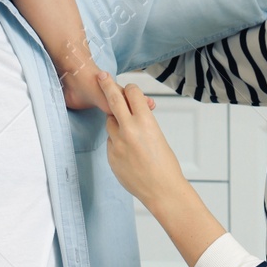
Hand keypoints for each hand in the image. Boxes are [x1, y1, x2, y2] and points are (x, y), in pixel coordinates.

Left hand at [98, 72, 184, 205]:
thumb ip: (143, 123)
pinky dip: (117, 143)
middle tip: (100, 76)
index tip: (128, 88)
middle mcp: (129, 130)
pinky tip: (130, 155)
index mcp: (145, 122)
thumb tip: (133, 115)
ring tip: (130, 135)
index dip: (131, 89)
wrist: (162, 191)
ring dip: (116, 123)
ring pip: (110, 123)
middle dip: (106, 85)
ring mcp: (117, 144)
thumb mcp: (158, 137)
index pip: (132, 93)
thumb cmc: (166, 166)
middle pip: (113, 100)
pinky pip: (110, 142)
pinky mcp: (110, 156)